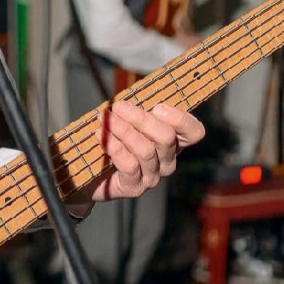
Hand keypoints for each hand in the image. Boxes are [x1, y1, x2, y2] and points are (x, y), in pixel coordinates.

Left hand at [65, 99, 205, 211]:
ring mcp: (152, 176)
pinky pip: (129, 165)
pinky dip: (113, 147)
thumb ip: (134, 109)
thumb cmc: (111, 139)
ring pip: (145, 150)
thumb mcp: (125, 120)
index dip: (181, 119)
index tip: (158, 107)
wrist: (90, 172)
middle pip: (166, 138)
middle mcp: (167, 160)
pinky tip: (100, 135)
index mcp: (172, 141)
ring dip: (123, 130)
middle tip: (119, 106)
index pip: (194, 132)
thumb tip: (128, 96)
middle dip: (141, 118)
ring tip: (104, 118)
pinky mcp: (134, 187)